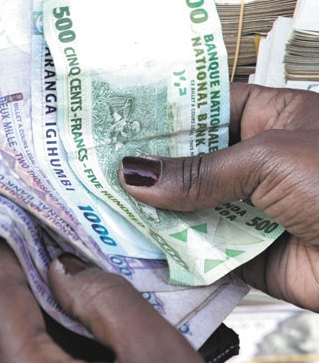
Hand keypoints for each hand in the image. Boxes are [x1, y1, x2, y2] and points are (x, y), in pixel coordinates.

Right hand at [119, 83, 318, 310]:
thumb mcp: (269, 159)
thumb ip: (198, 171)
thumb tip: (135, 175)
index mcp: (271, 118)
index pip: (203, 107)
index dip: (159, 114)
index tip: (110, 119)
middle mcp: (256, 162)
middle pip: (188, 161)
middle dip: (146, 167)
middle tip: (91, 167)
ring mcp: (249, 208)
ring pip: (187, 206)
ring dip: (151, 209)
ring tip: (98, 203)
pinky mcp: (245, 254)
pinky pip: (198, 249)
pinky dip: (169, 249)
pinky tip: (131, 242)